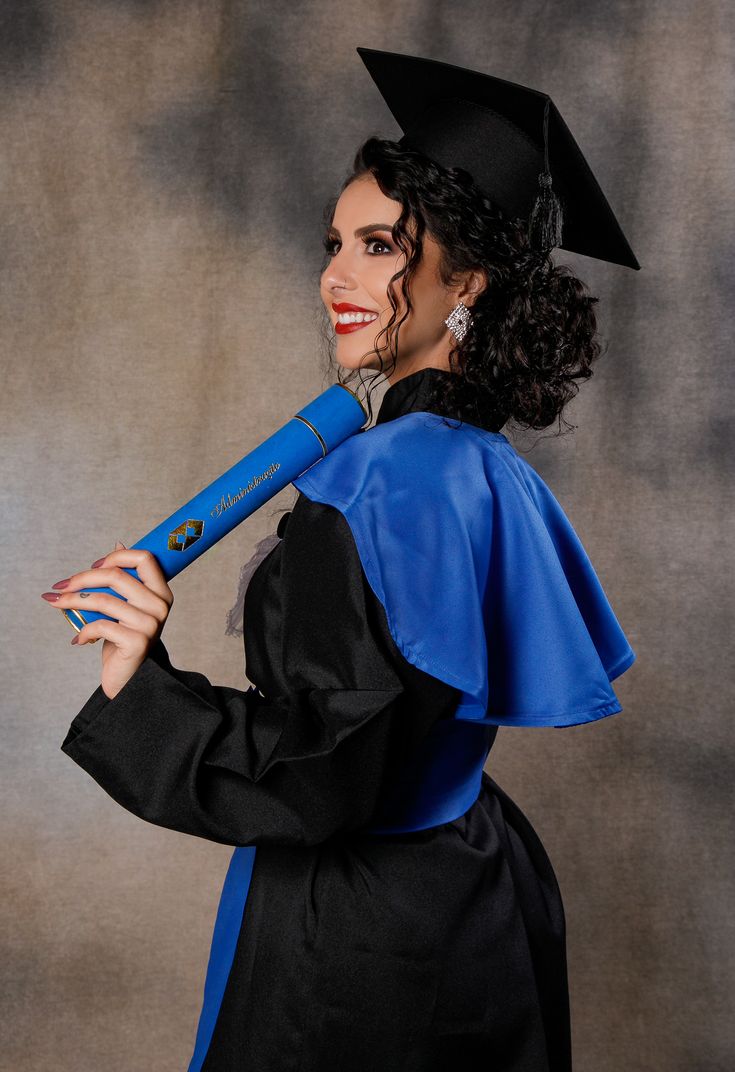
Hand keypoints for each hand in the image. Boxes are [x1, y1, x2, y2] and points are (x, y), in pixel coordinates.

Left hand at [43, 542, 173, 699]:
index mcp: (161, 592)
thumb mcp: (126, 606)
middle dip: (81, 578)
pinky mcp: (137, 642)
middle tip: (60, 586)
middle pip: (116, 575)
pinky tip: (78, 638)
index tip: (93, 565)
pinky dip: (83, 631)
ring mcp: (151, 624)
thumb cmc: (125, 640)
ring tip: (57, 604)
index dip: (115, 557)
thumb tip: (118, 543)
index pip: (144, 558)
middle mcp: (160, 606)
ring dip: (72, 601)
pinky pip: (100, 625)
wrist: (130, 680)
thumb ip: (125, 579)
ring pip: (103, 599)